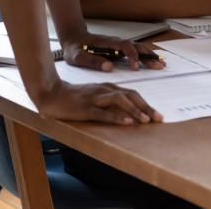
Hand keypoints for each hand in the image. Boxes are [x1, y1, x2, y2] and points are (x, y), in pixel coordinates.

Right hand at [36, 79, 162, 124]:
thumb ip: (110, 101)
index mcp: (109, 87)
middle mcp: (105, 90)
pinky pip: (103, 113)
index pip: (133, 94)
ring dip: (135, 110)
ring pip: (120, 101)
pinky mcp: (85, 108)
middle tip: (159, 118)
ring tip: (146, 120)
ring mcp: (95, 98)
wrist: (52, 93)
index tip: (157, 114)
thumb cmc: (75, 96)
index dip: (146, 103)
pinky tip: (127, 123)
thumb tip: (128, 112)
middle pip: (131, 96)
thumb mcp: (96, 95)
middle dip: (146, 107)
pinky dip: (117, 117)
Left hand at [61, 29, 164, 72]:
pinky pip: (135, 53)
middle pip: (137, 46)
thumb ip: (92, 61)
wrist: (74, 39)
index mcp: (108, 43)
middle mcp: (116, 42)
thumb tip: (109, 67)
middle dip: (148, 56)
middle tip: (159, 66)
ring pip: (139, 48)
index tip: (135, 68)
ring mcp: (119, 46)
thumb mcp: (77, 56)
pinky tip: (154, 62)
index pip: (125, 46)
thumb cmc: (74, 48)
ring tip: (162, 65)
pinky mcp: (119, 51)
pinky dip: (146, 57)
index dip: (132, 55)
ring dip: (150, 56)